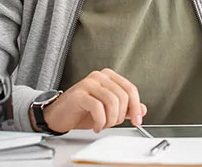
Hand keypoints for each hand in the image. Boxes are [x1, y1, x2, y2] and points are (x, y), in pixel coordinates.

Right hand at [32, 69, 146, 133]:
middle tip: (112, 124)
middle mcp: (99, 76)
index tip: (137, 120)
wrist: (58, 115)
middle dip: (120, 116)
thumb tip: (143, 109)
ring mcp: (89, 83)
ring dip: (110, 120)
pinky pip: (97, 108)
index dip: (136, 106)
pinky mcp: (79, 94)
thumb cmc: (82, 111)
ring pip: (112, 101)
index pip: (130, 89)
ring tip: (103, 125)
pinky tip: (96, 126)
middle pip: (122, 96)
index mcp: (109, 76)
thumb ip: (125, 108)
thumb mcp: (108, 109)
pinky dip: (100, 121)